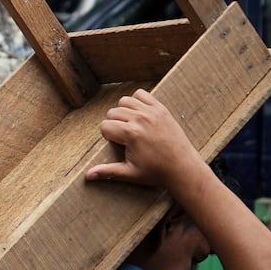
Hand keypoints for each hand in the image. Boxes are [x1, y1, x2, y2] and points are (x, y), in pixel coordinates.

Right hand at [85, 89, 199, 190]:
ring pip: (124, 101)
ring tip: (130, 126)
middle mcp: (140, 119)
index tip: (118, 145)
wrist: (182, 167)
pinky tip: (139, 115)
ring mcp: (151, 111)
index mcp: (131, 134)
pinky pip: (141, 94)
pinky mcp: (161, 108)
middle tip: (125, 138)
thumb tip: (87, 175)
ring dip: (124, 111)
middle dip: (114, 124)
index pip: (104, 126)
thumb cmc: (156, 172)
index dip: (108, 137)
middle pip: (113, 112)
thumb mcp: (130, 173)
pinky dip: (137, 101)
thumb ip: (107, 171)